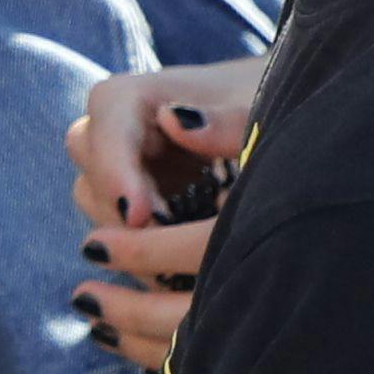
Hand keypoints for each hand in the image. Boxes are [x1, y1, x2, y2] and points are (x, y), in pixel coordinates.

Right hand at [64, 55, 259, 373]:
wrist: (285, 115)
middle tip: (169, 248)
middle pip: (89, 179)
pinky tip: (183, 274)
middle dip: (122, 217)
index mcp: (132, 98)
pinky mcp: (134, 206)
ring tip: (183, 267)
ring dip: (132, 242)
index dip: (116, 178)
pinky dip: (146, 257)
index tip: (142, 219)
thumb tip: (177, 119)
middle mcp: (114, 136)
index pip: (105, 135)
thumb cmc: (273, 105)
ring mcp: (120, 174)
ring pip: (99, 215)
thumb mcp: (260, 111)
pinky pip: (119, 238)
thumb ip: (225, 119)